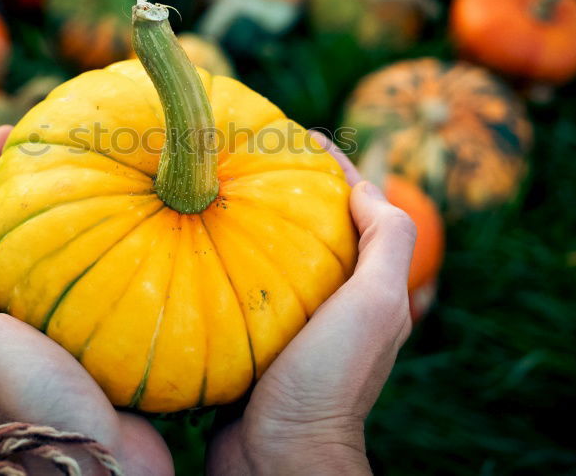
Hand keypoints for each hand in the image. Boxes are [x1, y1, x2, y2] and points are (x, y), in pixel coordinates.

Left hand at [0, 126, 172, 475]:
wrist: (91, 465)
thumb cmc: (23, 399)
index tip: (13, 129)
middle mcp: (20, 321)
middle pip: (27, 237)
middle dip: (43, 189)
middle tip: (72, 144)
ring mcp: (68, 333)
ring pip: (75, 258)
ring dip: (91, 216)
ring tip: (119, 173)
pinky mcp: (111, 346)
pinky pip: (120, 286)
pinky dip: (131, 254)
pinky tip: (159, 231)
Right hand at [207, 131, 415, 474]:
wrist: (279, 459)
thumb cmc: (329, 381)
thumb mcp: (375, 305)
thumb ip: (387, 242)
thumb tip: (366, 188)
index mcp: (369, 290)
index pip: (359, 208)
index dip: (334, 166)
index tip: (297, 132)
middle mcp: (335, 305)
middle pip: (313, 227)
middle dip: (287, 186)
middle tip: (245, 154)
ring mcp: (292, 326)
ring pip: (272, 257)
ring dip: (248, 222)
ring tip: (212, 189)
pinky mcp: (252, 345)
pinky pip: (236, 292)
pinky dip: (218, 263)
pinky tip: (189, 246)